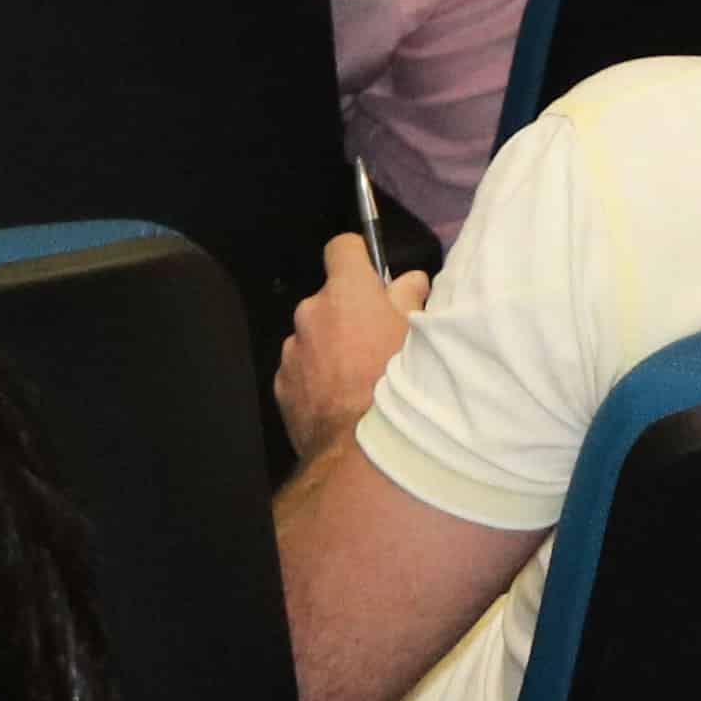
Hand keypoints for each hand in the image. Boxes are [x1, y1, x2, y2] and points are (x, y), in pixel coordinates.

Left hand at [277, 234, 425, 448]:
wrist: (362, 451)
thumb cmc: (399, 384)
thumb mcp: (420, 335)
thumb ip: (411, 299)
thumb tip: (410, 283)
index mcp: (346, 292)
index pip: (342, 248)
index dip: (359, 260)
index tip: (374, 280)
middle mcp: (310, 314)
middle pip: (330, 300)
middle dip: (349, 315)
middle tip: (378, 343)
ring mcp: (291, 352)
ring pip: (314, 338)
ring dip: (331, 349)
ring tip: (359, 381)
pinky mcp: (281, 388)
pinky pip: (302, 372)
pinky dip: (317, 380)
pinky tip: (341, 403)